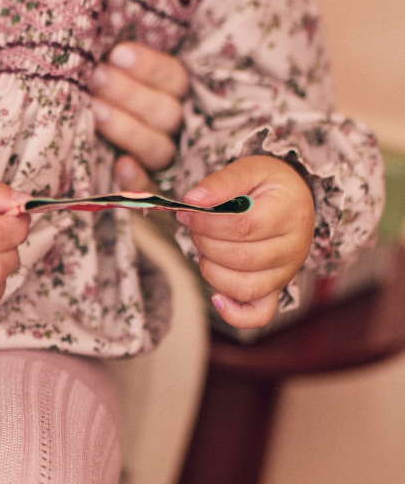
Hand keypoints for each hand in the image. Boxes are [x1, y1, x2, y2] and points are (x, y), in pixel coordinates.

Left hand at [89, 42, 188, 189]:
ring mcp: (166, 161)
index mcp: (175, 95)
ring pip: (159, 148)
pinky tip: (121, 165)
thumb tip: (100, 45)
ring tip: (95, 110)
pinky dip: (136, 179)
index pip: (175, 78)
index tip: (116, 54)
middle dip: (129, 93)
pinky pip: (151, 189)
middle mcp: (176, 128)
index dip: (149, 66)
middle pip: (167, 113)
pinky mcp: (150, 191)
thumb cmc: (101, 99)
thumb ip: (116, 66)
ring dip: (128, 129)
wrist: (91, 152)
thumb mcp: (113, 78)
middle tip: (96, 77)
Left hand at [178, 156, 315, 328]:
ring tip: (205, 247)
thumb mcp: (250, 169)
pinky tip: (216, 296)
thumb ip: (221, 182)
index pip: (244, 226)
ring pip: (245, 287)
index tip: (189, 213)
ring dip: (212, 269)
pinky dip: (234, 313)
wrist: (293, 199)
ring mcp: (286, 272)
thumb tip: (192, 200)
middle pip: (242, 258)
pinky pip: (259, 314)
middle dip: (206, 243)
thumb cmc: (269, 184)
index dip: (208, 223)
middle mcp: (294, 248)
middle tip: (195, 226)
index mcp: (290, 213)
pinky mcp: (277, 289)